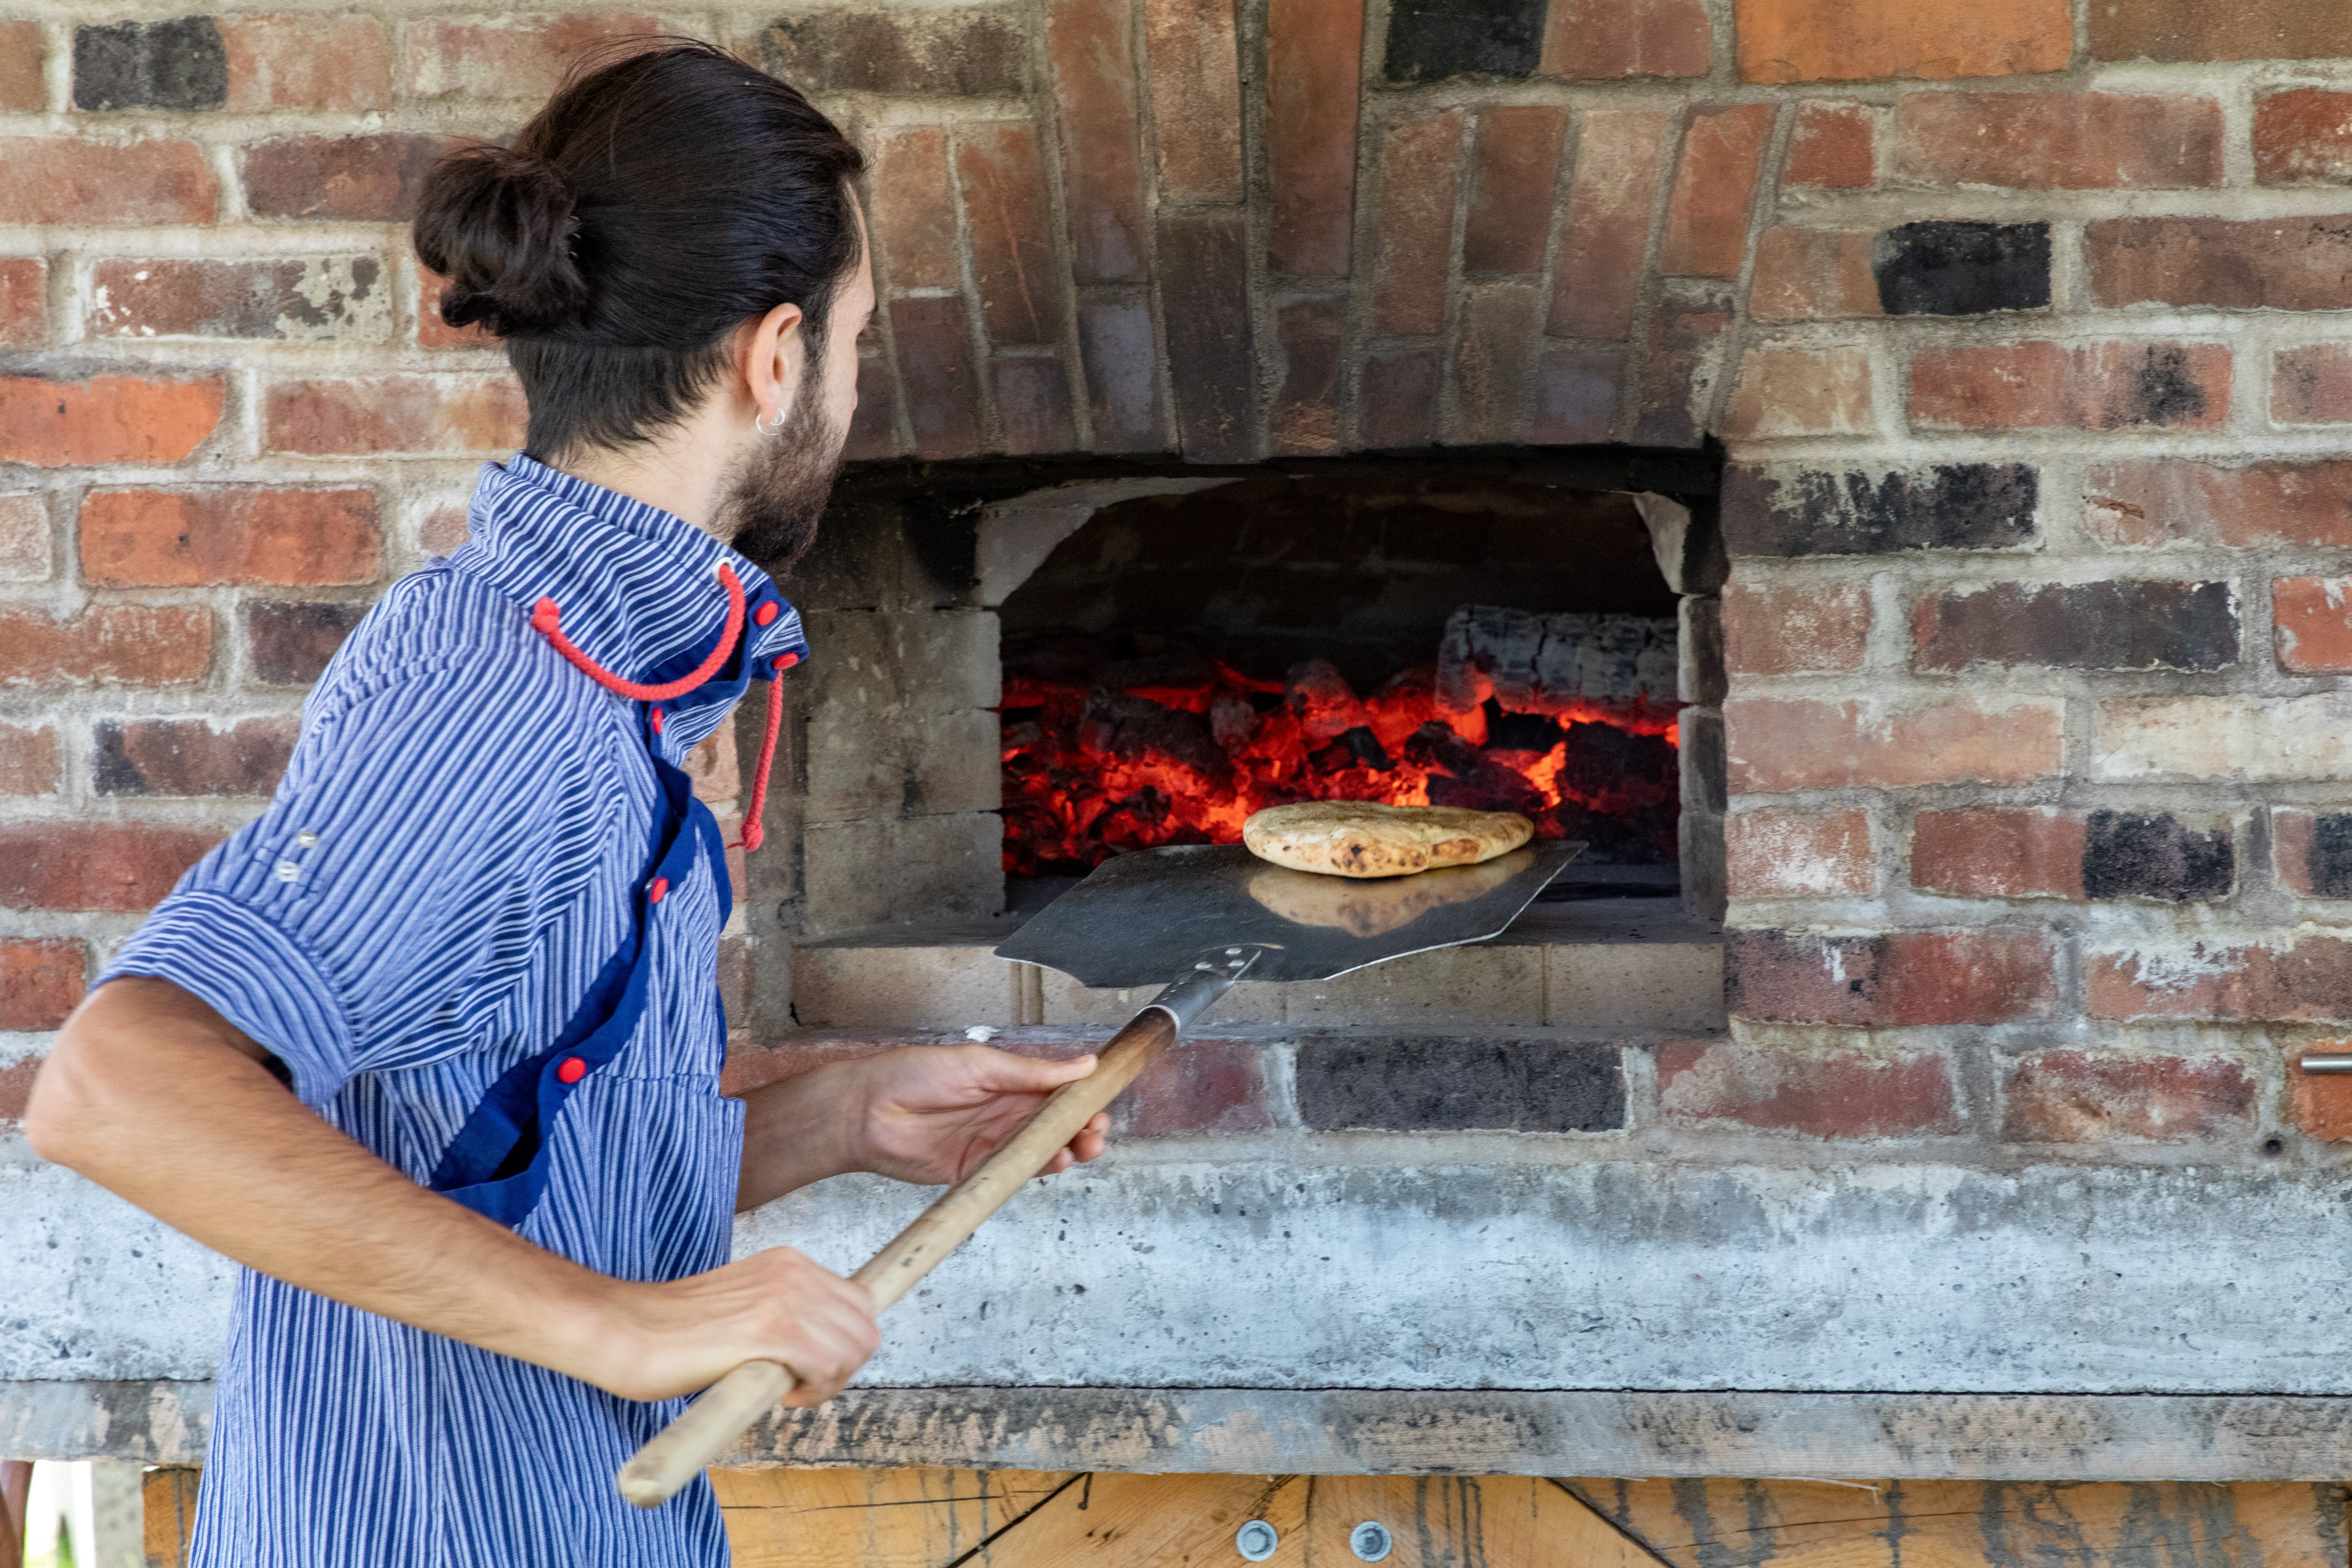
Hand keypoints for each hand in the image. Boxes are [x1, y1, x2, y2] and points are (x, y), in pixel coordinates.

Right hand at [579, 1246, 877, 1404]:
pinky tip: (781, 1394)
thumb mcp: (746, 1308)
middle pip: (864, 1327)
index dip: (843, 1345)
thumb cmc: (675, 1332)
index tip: (810, 1368)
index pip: (857, 1303)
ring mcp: (784, 1297)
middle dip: (843, 1366)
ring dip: (831, 1381)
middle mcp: (793, 1271)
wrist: (622, 1330)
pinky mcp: (770, 1328)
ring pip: (854, 1347)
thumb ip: (786, 1316)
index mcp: (788, 1263)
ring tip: (787, 1390)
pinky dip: (815, 1390)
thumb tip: (825, 1344)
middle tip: (800, 1386)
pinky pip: (828, 1365)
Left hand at [847, 1045, 1109, 1186]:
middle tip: (1096, 1134)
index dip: (1084, 1101)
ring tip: (1083, 1148)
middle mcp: (1004, 1113)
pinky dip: (1037, 1171)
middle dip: (1084, 1130)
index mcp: (1009, 1081)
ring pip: (1042, 1152)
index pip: (1059, 1093)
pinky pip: (1015, 1174)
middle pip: (1057, 1126)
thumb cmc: (913, 1074)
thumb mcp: (980, 1064)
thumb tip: (1084, 1063)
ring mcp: (992, 1143)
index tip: (1102, 1106)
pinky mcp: (976, 1170)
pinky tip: (1054, 1163)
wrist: (866, 1111)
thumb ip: (1032, 1071)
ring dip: (1068, 1151)